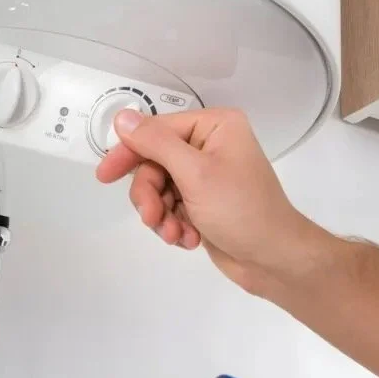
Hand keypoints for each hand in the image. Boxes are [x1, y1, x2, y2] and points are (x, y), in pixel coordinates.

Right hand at [95, 108, 321, 290]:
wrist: (273, 260)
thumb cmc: (242, 210)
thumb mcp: (195, 173)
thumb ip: (156, 144)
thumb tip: (122, 117)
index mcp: (216, 126)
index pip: (158, 130)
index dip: (130, 152)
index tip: (105, 175)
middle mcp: (211, 146)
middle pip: (155, 162)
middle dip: (151, 195)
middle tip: (152, 218)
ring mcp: (207, 177)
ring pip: (160, 189)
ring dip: (162, 215)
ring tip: (175, 234)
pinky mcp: (205, 204)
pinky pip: (172, 208)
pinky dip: (175, 225)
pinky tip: (188, 239)